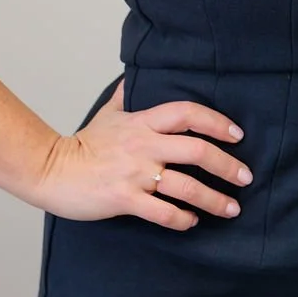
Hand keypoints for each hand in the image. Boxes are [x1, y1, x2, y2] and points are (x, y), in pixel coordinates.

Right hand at [33, 78, 252, 227]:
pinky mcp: (125, 199)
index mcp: (142, 122)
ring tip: (232, 209)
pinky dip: (183, 219)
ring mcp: (135, 174)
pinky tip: (193, 221)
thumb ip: (127, 95)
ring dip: (214, 199)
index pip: (188, 113)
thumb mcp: (108, 113)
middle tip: (246, 177)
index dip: (217, 122)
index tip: (237, 135)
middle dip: (227, 165)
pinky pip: (163, 213)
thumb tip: (134, 74)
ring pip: (186, 187)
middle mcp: (143, 146)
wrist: (51, 171)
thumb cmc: (83, 144)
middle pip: (197, 151)